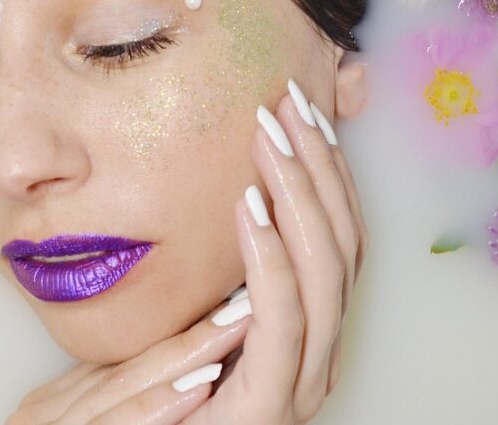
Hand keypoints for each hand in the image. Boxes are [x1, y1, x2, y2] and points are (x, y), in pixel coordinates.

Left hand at [6, 80, 365, 424]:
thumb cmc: (154, 392)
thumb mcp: (192, 307)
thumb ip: (218, 261)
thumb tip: (223, 183)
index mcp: (308, 328)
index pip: (337, 236)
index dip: (325, 169)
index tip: (299, 108)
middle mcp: (319, 353)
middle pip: (343, 244)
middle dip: (319, 166)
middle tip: (289, 103)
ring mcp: (302, 382)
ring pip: (325, 273)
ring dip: (299, 194)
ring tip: (269, 137)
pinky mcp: (269, 406)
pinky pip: (283, 320)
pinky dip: (272, 257)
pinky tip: (249, 206)